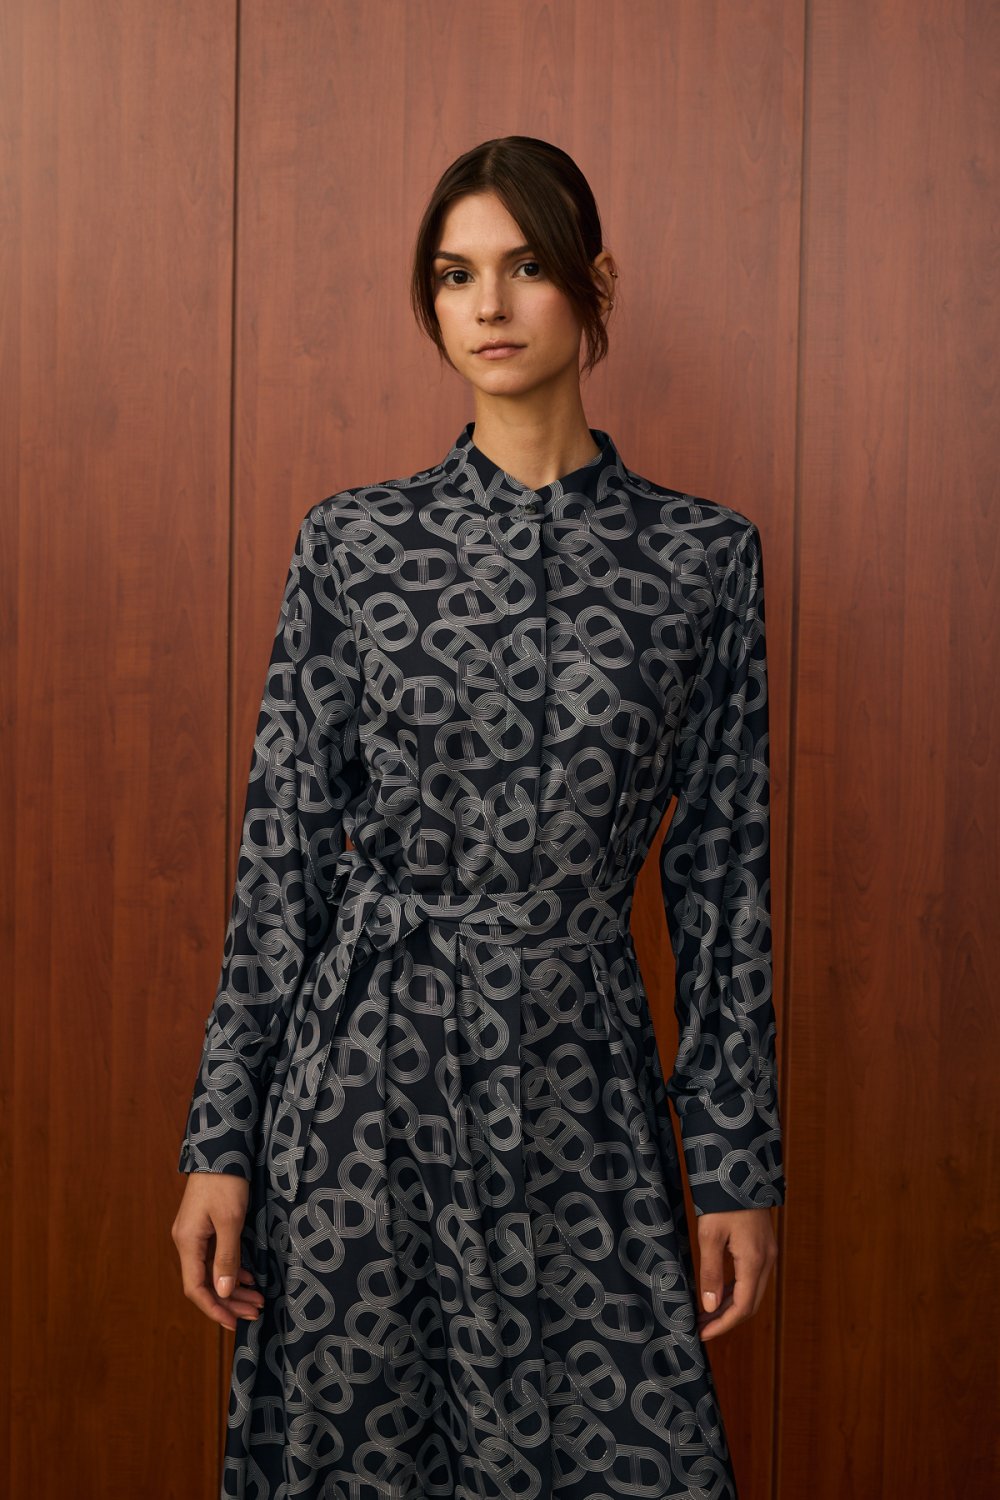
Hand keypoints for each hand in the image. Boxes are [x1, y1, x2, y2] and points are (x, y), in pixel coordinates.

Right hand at [171, 1170, 264, 1331]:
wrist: (221, 1148)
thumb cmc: (225, 1182)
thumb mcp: (230, 1220)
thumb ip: (226, 1257)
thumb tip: (223, 1292)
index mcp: (187, 1243)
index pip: (196, 1288)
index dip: (215, 1309)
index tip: (235, 1323)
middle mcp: (187, 1242)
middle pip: (205, 1283)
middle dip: (230, 1301)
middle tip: (256, 1312)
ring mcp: (196, 1234)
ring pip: (212, 1271)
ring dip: (234, 1287)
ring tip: (257, 1300)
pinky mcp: (206, 1226)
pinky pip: (216, 1257)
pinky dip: (233, 1269)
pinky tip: (249, 1277)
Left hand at [695, 1206, 777, 1341]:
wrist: (740, 1167)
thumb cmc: (722, 1198)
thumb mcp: (710, 1234)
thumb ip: (711, 1272)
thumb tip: (709, 1306)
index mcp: (754, 1261)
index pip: (742, 1307)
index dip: (722, 1325)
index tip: (702, 1333)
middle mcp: (766, 1260)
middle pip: (750, 1304)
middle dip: (726, 1320)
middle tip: (701, 1327)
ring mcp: (767, 1252)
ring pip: (752, 1292)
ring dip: (730, 1306)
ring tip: (705, 1314)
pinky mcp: (763, 1245)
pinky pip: (752, 1278)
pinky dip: (736, 1291)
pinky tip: (718, 1292)